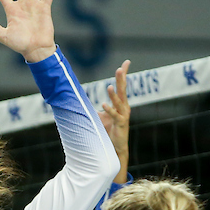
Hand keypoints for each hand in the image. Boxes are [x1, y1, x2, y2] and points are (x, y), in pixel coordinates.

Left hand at [99, 60, 130, 177]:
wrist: (116, 147)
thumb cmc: (110, 130)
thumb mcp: (101, 117)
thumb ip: (96, 108)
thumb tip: (83, 102)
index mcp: (121, 103)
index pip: (122, 85)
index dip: (124, 74)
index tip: (127, 62)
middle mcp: (124, 107)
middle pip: (123, 90)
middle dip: (121, 79)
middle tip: (121, 68)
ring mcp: (123, 116)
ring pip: (119, 102)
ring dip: (114, 95)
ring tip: (110, 86)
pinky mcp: (120, 124)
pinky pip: (114, 115)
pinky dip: (109, 110)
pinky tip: (103, 104)